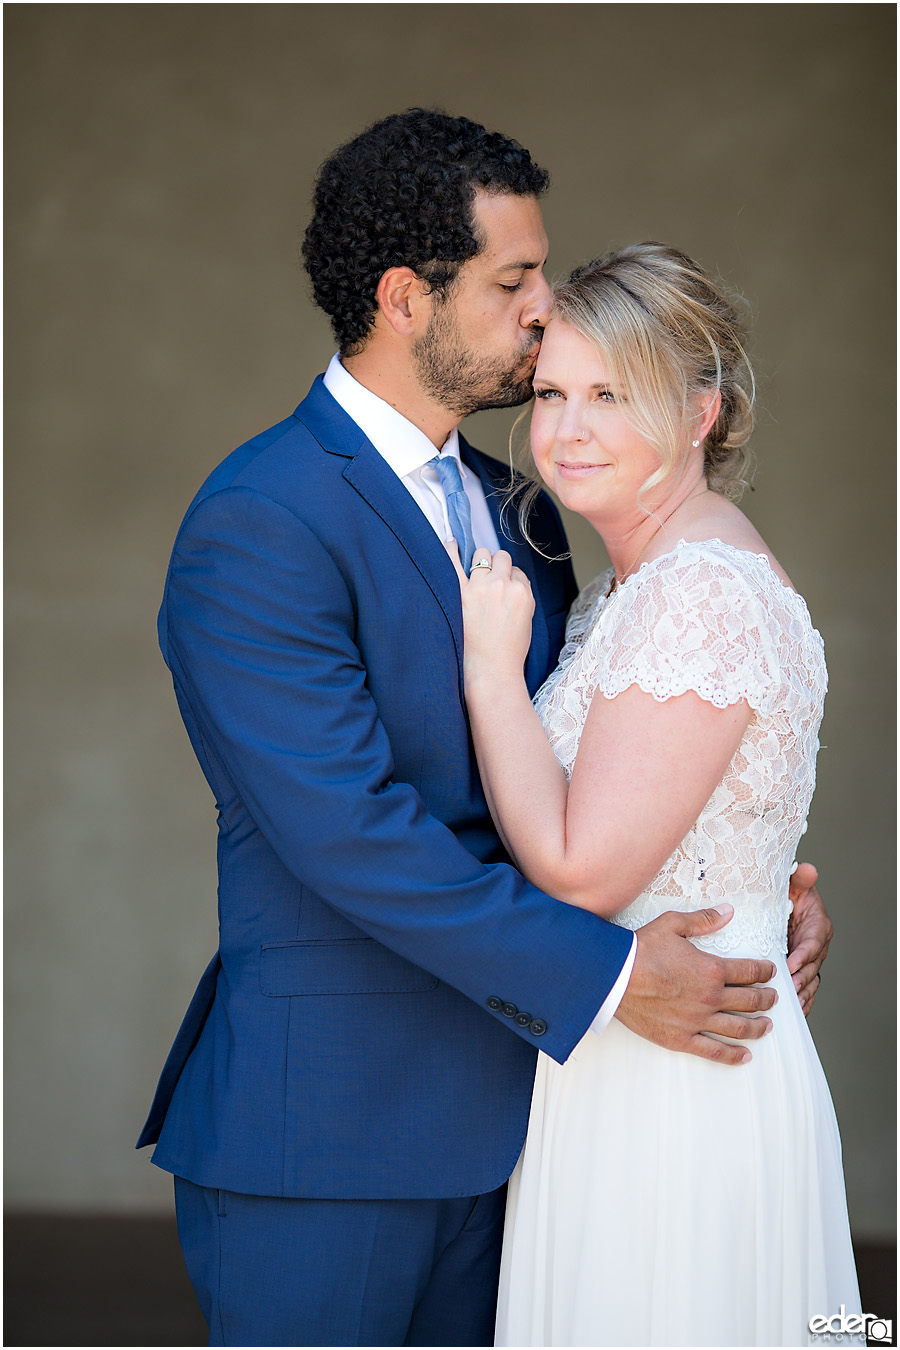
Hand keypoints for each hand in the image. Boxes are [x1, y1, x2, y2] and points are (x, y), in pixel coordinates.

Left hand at [447, 543, 534, 684]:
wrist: (491, 670)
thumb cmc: (508, 651)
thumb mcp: (526, 620)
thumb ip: (521, 596)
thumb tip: (511, 581)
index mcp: (522, 592)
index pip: (517, 571)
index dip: (509, 579)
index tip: (502, 590)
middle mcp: (503, 585)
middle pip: (501, 558)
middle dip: (496, 565)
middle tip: (489, 581)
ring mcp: (480, 588)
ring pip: (482, 555)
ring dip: (479, 561)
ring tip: (474, 570)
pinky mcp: (460, 593)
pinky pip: (453, 562)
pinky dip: (452, 549)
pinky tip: (451, 542)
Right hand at [615, 904, 776, 1064]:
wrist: (614, 977)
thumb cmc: (641, 949)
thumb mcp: (673, 924)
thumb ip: (704, 920)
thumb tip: (729, 911)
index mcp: (712, 969)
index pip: (750, 971)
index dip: (765, 971)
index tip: (771, 972)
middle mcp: (711, 997)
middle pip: (751, 1001)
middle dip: (767, 999)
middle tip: (774, 998)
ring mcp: (698, 1021)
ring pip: (739, 1028)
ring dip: (758, 1027)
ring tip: (767, 1025)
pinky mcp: (682, 1039)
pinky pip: (715, 1052)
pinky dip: (734, 1056)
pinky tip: (745, 1056)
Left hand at [786, 863, 831, 1015]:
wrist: (786, 906)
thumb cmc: (790, 896)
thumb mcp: (794, 884)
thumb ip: (801, 878)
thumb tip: (807, 869)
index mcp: (817, 926)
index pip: (813, 943)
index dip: (803, 954)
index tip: (792, 963)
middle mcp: (816, 947)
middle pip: (811, 966)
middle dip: (800, 979)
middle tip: (788, 988)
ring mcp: (810, 961)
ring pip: (810, 981)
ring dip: (801, 993)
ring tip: (790, 1004)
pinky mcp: (803, 971)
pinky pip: (806, 989)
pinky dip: (802, 1001)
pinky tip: (794, 1012)